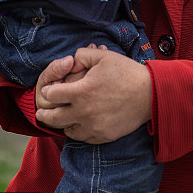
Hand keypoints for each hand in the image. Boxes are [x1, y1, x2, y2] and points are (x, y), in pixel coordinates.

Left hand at [35, 47, 152, 143]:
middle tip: (41, 113)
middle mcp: (84, 112)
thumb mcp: (105, 56)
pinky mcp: (103, 136)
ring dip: (62, 124)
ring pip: (66, 130)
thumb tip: (69, 61)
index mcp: (82, 91)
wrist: (151, 94)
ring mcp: (93, 126)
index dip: (48, 90)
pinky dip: (79, 131)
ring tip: (62, 119)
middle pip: (52, 118)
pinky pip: (83, 137)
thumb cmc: (128, 72)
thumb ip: (82, 55)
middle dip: (44, 114)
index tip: (51, 89)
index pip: (51, 94)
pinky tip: (80, 124)